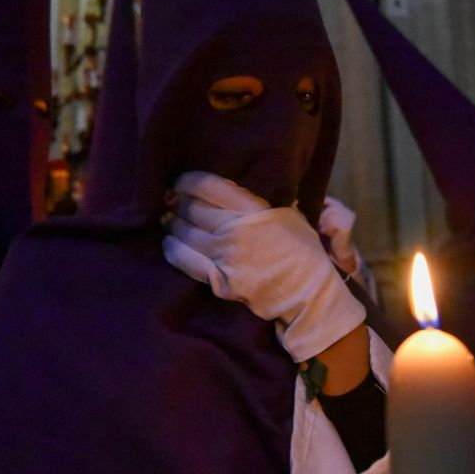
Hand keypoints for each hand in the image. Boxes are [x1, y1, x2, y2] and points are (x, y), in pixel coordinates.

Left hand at [164, 172, 365, 362]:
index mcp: (253, 209)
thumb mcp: (289, 214)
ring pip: (184, 233)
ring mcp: (225, 256)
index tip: (178, 181)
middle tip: (169, 199)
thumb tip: (235, 188)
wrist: (307, 293)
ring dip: (171, 223)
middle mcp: (235, 229)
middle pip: (191, 208)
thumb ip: (260, 201)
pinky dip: (172, 249)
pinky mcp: (219, 281)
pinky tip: (169, 242)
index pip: (208, 186)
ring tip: (167, 219)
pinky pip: (185, 260)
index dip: (186, 181)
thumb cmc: (302, 250)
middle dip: (175, 201)